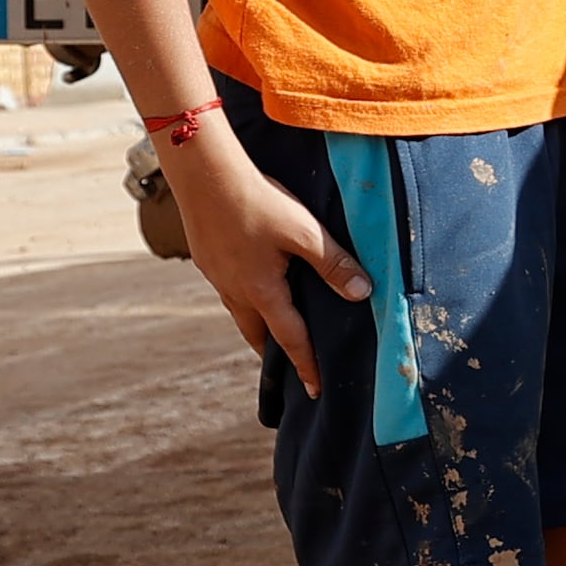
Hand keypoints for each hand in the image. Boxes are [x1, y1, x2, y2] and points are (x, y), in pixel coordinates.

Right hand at [161, 115, 365, 388]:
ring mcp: (216, 274)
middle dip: (272, 350)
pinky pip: (228, 288)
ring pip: (239, 310)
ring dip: (256, 324)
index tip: (314, 390)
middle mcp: (234, 289)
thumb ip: (333, 263)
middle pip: (255, 332)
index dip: (305, 365)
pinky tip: (250, 282)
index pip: (289, 338)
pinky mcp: (206, 257)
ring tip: (271, 327)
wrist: (204, 174)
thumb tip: (362, 293)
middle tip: (288, 365)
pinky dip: (244, 298)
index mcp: (261, 291)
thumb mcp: (305, 232)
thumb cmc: (258, 202)